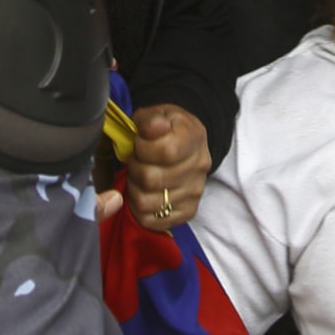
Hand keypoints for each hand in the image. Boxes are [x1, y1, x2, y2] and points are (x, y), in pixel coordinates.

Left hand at [99, 104, 211, 228]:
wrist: (185, 143)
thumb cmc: (166, 128)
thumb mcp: (157, 114)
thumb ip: (151, 119)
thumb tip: (156, 127)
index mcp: (194, 138)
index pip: (165, 152)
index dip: (142, 148)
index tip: (139, 142)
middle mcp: (199, 168)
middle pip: (151, 179)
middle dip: (135, 168)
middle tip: (136, 160)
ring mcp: (195, 193)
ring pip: (147, 202)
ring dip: (134, 189)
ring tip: (139, 177)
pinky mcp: (187, 212)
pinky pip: (151, 220)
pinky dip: (139, 209)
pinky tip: (144, 192)